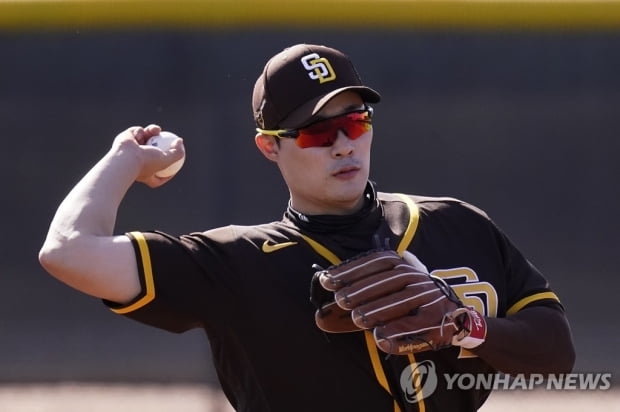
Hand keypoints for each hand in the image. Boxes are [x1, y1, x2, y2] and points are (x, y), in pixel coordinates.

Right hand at [112, 124, 185, 187]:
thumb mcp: (166, 160)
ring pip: (145, 139)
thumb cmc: (146, 162)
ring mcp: (130, 150)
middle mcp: (136, 163)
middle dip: (160, 146)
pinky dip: (142, 131)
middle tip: (169, 140)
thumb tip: (180, 142)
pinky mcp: (125, 139)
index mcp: (144, 174)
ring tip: (157, 130)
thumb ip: (177, 153)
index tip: (176, 167)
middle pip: (151, 154)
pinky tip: (147, 130)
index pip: (157, 177)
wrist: (126, 157)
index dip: (167, 173)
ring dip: (152, 132)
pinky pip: (137, 132)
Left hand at [311, 250, 485, 353]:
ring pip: (400, 303)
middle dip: (361, 291)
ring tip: (358, 318)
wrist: (455, 315)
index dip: (351, 271)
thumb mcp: (389, 287)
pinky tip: (379, 339)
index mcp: (402, 266)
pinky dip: (398, 334)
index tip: (328, 280)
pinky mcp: (438, 321)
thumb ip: (358, 293)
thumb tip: (320, 303)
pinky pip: (416, 327)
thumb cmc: (410, 300)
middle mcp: (416, 279)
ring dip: (378, 310)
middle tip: (341, 300)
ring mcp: (428, 299)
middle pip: (385, 282)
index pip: (374, 264)